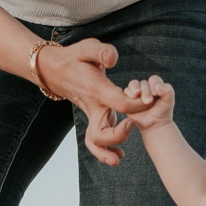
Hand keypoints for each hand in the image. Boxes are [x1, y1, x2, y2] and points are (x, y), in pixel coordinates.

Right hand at [37, 38, 139, 164]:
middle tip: (133, 124)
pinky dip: (105, 151)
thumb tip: (113, 59)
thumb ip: (101, 51)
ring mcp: (92, 115)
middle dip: (120, 134)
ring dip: (107, 152)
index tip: (150, 99)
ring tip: (120, 158)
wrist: (55, 70)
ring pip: (96, 140)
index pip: (120, 104)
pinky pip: (97, 140)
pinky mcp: (94, 118)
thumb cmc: (73, 58)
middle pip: (104, 131)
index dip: (137, 105)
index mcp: (95, 90)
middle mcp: (93, 106)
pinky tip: (118, 155)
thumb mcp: (87, 47)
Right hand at [119, 75, 175, 129]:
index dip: (154, 84)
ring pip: (133, 84)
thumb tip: (158, 87)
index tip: (156, 94)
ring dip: (135, 89)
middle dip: (145, 91)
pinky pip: (126, 92)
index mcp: (156, 85)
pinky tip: (132, 100)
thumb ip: (168, 90)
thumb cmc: (162, 112)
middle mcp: (146, 87)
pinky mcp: (128, 98)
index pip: (153, 79)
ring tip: (137, 96)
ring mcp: (137, 93)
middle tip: (148, 101)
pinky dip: (128, 94)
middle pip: (143, 83)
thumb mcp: (169, 101)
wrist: (154, 124)